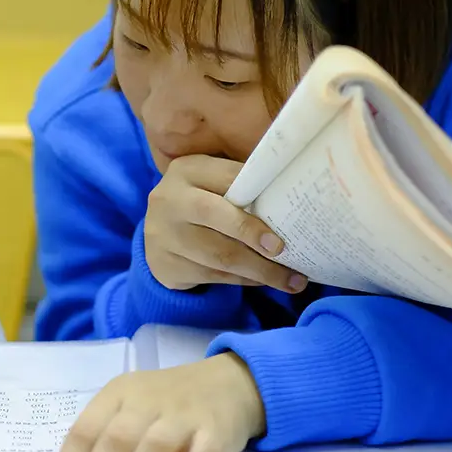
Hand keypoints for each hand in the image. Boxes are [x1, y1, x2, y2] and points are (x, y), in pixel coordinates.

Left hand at [42, 353, 264, 451]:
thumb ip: (105, 436)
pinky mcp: (215, 432)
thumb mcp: (129, 405)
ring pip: (152, 448)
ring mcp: (183, 415)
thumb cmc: (166, 402)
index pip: (84, 430)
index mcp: (118, 392)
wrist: (227, 383)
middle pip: (114, 441)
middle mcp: (147, 400)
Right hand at [145, 155, 307, 292]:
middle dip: (253, 233)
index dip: (258, 193)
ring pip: (218, 254)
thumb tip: (295, 199)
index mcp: (187, 170)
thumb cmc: (200, 205)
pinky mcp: (165, 265)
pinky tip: (262, 281)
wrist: (156, 237)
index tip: (290, 211)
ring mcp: (163, 234)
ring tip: (291, 281)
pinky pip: (212, 276)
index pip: (228, 177)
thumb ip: (242, 187)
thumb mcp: (211, 185)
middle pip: (215, 214)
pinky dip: (243, 280)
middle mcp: (169, 199)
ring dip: (259, 269)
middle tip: (283, 250)